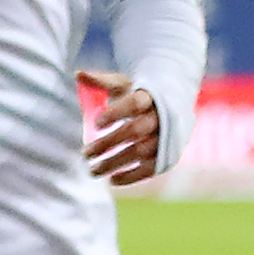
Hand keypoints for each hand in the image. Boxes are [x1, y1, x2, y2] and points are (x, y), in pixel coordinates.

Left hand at [81, 69, 164, 185]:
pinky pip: (151, 169)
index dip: (116, 113)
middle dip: (108, 143)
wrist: (175, 104)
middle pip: (134, 131)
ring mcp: (166, 138)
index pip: (134, 104)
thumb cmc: (142, 93)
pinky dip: (132, 176)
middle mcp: (161, 117)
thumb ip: (103, 80)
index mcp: (150, 96)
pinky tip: (112, 180)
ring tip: (92, 170)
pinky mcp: (167, 155)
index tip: (96, 123)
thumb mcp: (125, 83)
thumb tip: (78, 74)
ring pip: (140, 152)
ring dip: (115, 163)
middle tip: (84, 153)